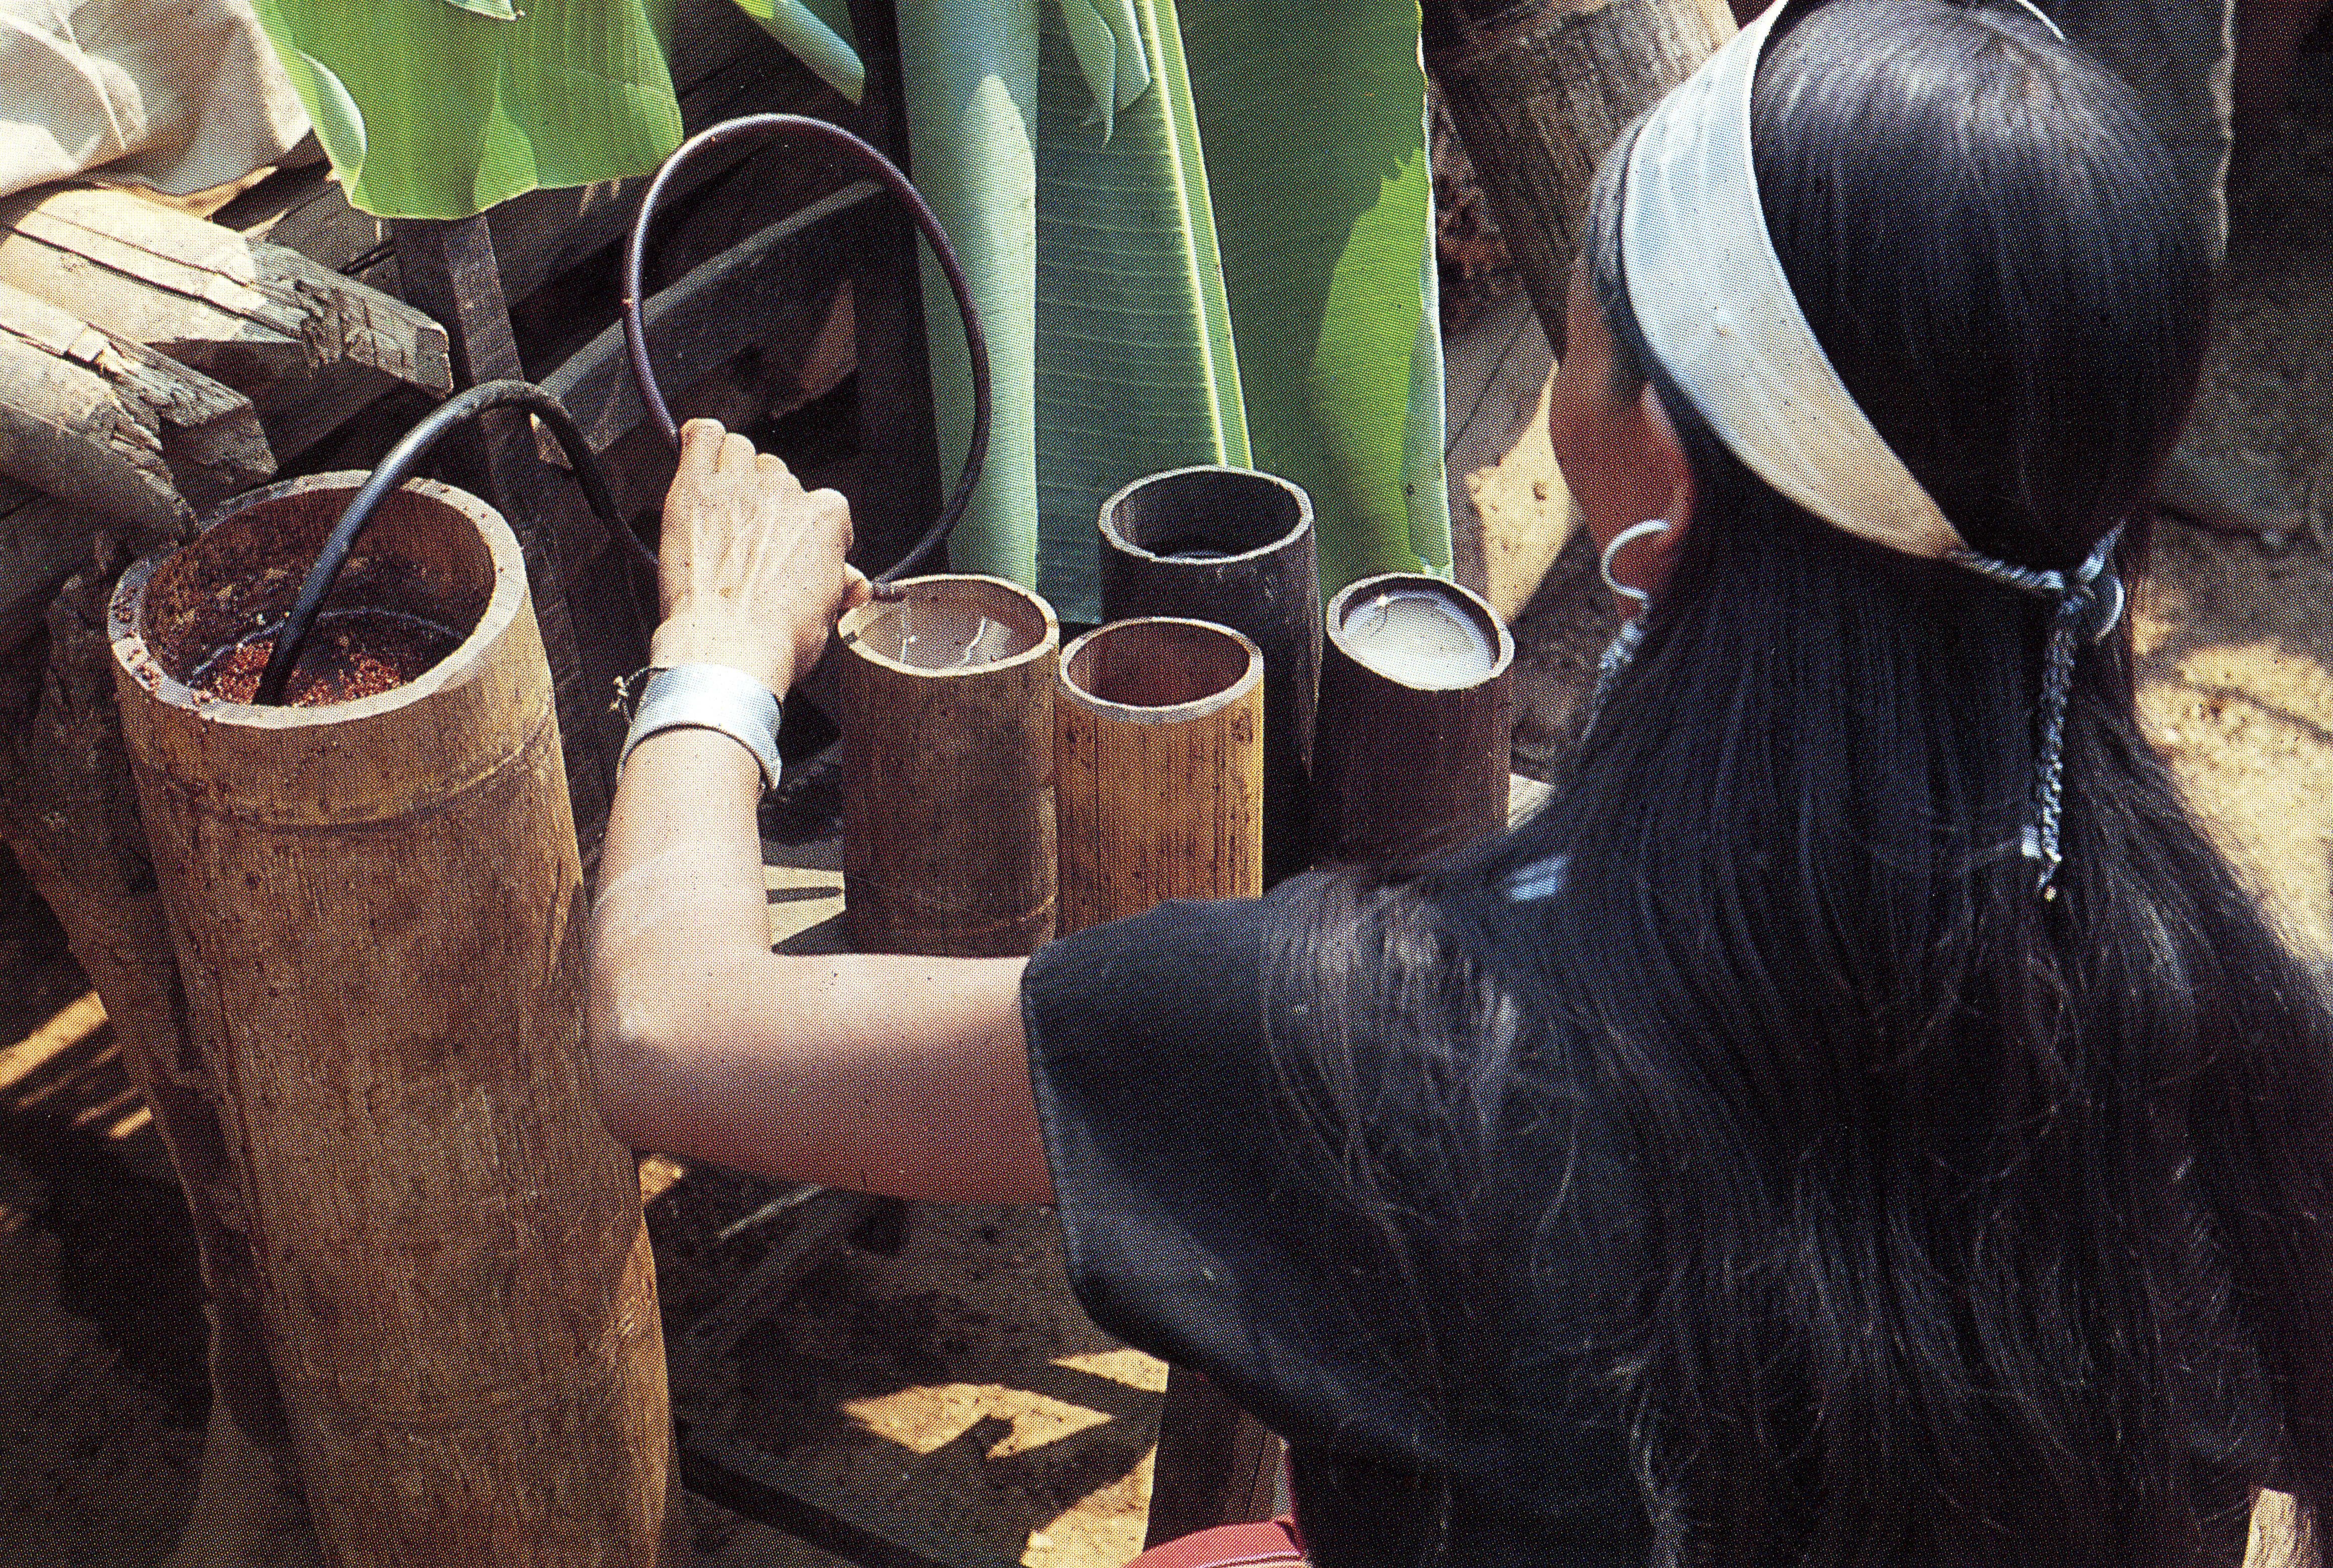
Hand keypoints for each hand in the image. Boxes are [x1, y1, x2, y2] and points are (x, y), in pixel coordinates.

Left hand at [651, 419, 871, 693]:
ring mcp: (739, 487)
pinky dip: (699, 440)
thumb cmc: (778, 639)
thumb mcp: (826, 613)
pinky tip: (698, 458)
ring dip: (733, 471)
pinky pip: (700, 435)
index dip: (802, 528)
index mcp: (826, 517)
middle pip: (776, 476)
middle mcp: (786, 493)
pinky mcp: (696, 488)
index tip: (789, 551)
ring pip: (740, 451)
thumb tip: (852, 583)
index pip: (820, 503)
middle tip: (748, 536)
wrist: (729, 649)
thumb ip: (839, 584)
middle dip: (764, 501)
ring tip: (721, 505)